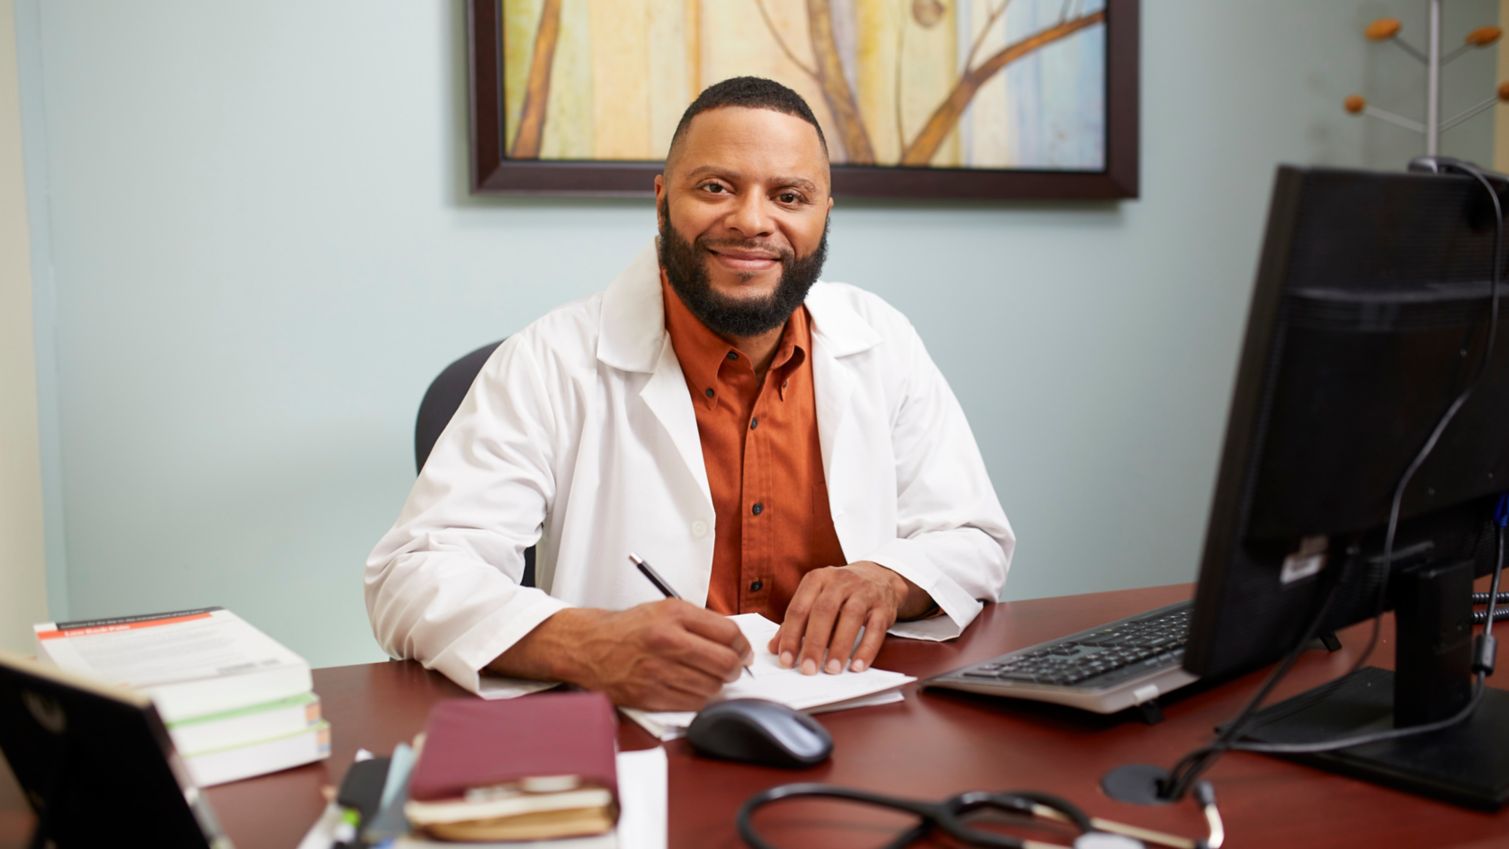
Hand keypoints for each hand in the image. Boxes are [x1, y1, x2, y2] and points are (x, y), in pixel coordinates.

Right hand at [490, 600, 751, 710]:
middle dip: (736, 668)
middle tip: (734, 668)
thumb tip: (737, 642)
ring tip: (709, 677)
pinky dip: (700, 699)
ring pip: (712, 687)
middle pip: (725, 662)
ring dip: (718, 685)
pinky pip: (692, 703)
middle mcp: (667, 641)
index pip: (728, 633)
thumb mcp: (665, 609)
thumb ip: (702, 622)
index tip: (743, 651)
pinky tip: (694, 689)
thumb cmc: (630, 629)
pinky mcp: (650, 695)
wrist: (589, 647)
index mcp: (674, 615)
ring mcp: (658, 671)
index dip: (743, 645)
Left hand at [768, 562, 930, 675]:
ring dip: (840, 646)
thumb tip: (775, 648)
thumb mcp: (816, 598)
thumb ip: (796, 622)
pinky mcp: (883, 606)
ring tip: (831, 669)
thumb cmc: (840, 592)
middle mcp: (840, 582)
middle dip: (814, 643)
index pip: (799, 608)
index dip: (791, 635)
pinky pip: (876, 628)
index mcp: (817, 579)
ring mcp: (864, 592)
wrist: (879, 577)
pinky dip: (867, 649)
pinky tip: (857, 665)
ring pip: (851, 617)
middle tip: (808, 669)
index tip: (786, 660)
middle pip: (824, 612)